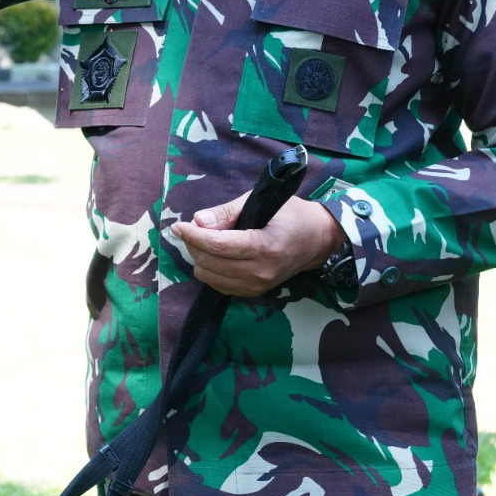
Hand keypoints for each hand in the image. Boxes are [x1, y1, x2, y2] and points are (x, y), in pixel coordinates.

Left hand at [170, 194, 345, 297]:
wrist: (318, 240)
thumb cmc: (291, 215)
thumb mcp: (261, 203)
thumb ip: (227, 212)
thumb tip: (197, 221)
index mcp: (265, 246)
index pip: (218, 245)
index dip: (193, 235)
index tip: (178, 226)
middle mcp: (261, 271)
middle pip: (210, 262)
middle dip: (194, 244)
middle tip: (193, 228)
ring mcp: (258, 286)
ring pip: (210, 276)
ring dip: (200, 257)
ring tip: (205, 240)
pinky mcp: (254, 293)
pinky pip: (219, 285)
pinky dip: (210, 270)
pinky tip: (214, 255)